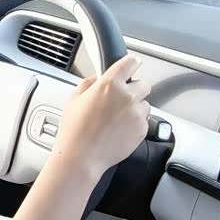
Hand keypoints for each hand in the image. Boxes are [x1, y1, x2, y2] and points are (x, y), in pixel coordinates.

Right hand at [54, 54, 149, 179]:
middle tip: (120, 98)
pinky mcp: (142, 129)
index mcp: (110, 84)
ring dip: (135, 106)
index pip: (131, 63)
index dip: (131, 63)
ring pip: (145, 103)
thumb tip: (98, 78)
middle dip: (134, 89)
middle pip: (143, 83)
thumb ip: (89, 82)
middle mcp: (127, 96)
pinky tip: (119, 129)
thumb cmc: (75, 130)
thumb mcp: (74, 98)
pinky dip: (135, 123)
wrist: (82, 156)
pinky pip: (144, 120)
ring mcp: (137, 114)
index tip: (131, 66)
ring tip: (118, 117)